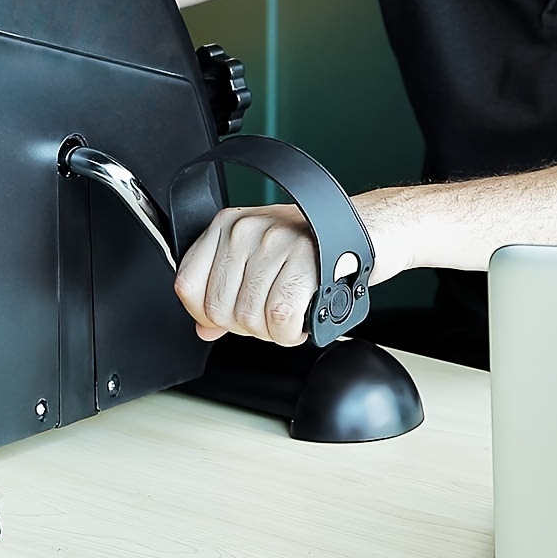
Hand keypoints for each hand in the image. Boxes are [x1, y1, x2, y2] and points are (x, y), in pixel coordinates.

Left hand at [174, 193, 403, 344]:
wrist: (368, 231)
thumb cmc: (316, 245)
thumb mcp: (261, 259)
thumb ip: (226, 290)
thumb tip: (203, 327)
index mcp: (227, 225)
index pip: (187, 284)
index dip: (208, 314)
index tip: (232, 315)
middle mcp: (246, 229)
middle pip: (219, 309)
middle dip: (247, 326)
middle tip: (274, 312)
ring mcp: (275, 242)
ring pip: (250, 318)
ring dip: (274, 331)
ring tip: (293, 311)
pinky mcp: (304, 260)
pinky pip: (281, 319)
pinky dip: (292, 332)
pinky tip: (304, 317)